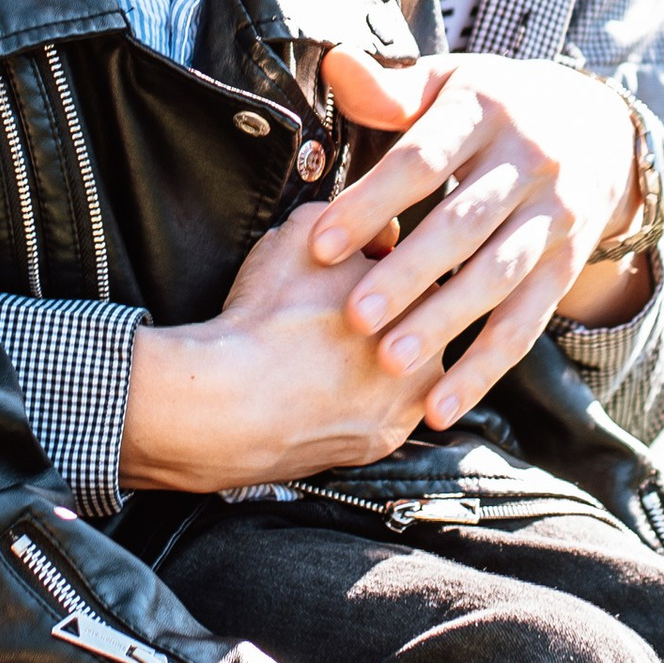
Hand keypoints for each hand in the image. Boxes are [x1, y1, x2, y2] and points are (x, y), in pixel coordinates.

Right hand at [116, 203, 434, 492]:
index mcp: (422, 294)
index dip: (387, 268)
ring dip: (379, 361)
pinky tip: (327, 388)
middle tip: (340, 312)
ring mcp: (409, 403)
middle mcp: (431, 351)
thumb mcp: (304, 235)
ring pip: (404, 371)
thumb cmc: (267, 314)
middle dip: (392, 314)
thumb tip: (385, 231)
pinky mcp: (383, 443)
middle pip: (421, 322)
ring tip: (330, 353)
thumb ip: (356, 219)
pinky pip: (381, 413)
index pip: (421, 270)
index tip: (356, 274)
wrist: (232, 402)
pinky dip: (360, 402)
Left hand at [308, 52, 651, 435]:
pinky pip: (525, 324)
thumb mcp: (451, 82)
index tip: (321, 246)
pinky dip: (484, 369)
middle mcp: (530, 162)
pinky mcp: (566, 266)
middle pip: (463, 224)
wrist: (600, 127)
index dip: (372, 202)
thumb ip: (391, 88)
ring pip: (497, 277)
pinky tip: (441, 407)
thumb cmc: (497, 106)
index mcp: (487, 109)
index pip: (423, 159)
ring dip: (446, 323)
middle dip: (409, 273)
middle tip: (354, 316)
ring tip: (393, 362)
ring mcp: (554, 216)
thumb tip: (335, 64)